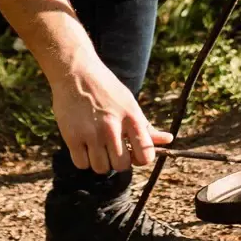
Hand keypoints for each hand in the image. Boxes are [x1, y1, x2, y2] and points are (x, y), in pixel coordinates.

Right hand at [49, 53, 172, 173]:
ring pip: (101, 168)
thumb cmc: (106, 89)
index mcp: (131, 118)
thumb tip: (168, 140)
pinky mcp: (72, 136)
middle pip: (122, 166)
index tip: (133, 152)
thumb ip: (146, 126)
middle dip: (118, 161)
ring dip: (100, 161)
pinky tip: (84, 146)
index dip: (140, 158)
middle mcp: (112, 127)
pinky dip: (83, 160)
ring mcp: (92, 133)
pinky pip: (82, 164)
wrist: (75, 72)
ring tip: (96, 146)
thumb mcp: (129, 103)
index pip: (146, 155)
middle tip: (112, 149)